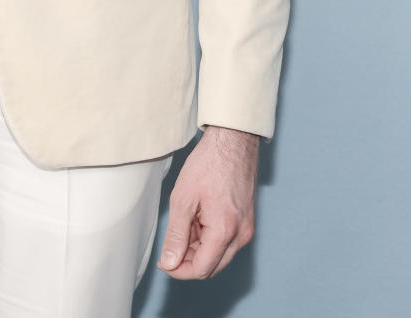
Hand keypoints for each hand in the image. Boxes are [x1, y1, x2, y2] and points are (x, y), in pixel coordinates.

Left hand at [157, 124, 258, 279]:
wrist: (233, 141)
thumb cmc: (209, 163)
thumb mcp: (183, 198)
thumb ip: (176, 234)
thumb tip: (170, 262)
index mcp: (225, 231)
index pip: (201, 269)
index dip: (179, 270)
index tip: (164, 261)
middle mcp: (241, 235)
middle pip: (211, 267)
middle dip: (188, 260)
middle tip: (171, 242)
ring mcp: (246, 228)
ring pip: (219, 255)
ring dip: (198, 249)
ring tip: (185, 222)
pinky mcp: (246, 221)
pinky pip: (227, 241)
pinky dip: (210, 238)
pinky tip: (198, 219)